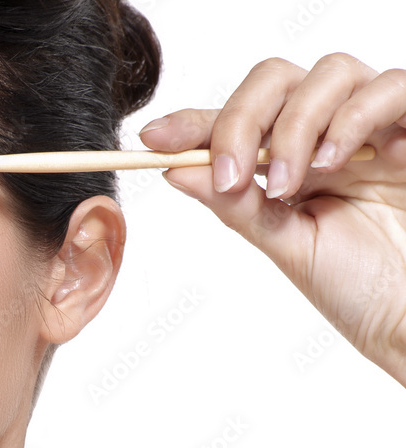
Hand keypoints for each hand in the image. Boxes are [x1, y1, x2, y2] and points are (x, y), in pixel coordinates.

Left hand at [140, 53, 405, 385]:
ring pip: (327, 74)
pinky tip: (346, 163)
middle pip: (273, 80)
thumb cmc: (355, 285)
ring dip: (299, 127)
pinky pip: (390, 87)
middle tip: (234, 174)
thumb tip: (174, 170)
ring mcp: (370, 126)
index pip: (233, 122)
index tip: (152, 139)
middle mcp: (325, 132)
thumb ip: (235, 206)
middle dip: (242, 121)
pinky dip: (359, 118)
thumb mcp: (284, 244)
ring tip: (296, 183)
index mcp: (286, 159)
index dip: (191, 123)